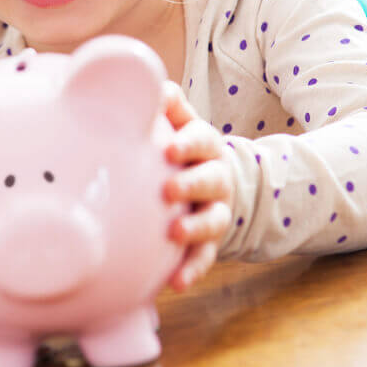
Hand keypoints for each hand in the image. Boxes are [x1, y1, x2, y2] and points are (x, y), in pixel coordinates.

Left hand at [161, 81, 233, 291]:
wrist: (212, 183)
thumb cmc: (181, 148)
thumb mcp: (178, 122)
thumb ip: (166, 105)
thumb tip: (150, 84)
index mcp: (205, 145)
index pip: (201, 139)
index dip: (189, 144)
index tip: (170, 150)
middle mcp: (216, 177)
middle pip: (212, 179)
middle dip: (193, 184)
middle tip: (169, 190)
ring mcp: (216, 210)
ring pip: (213, 220)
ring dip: (195, 228)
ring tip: (174, 233)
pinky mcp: (211, 242)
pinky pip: (205, 257)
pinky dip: (192, 269)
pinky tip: (175, 282)